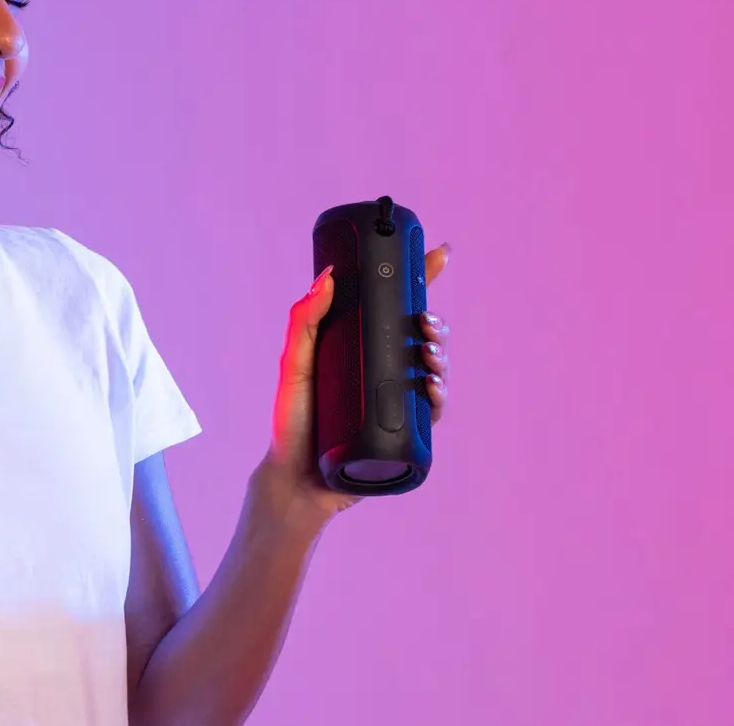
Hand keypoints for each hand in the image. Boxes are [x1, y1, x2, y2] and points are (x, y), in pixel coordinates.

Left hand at [263, 242, 451, 521]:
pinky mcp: (404, 432)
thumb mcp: (293, 365)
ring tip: (427, 352)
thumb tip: (328, 276)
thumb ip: (303, 321)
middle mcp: (383, 371)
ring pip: (433, 369)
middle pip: (420, 337)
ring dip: (441, 354)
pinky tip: (432, 385)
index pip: (395, 307)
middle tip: (423, 321)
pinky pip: (432, 411)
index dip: (422, 279)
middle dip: (435, 323)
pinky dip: (439, 395)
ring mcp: (395, 401)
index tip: (439, 254)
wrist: (296, 480)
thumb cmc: (292, 423)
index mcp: (361, 347)